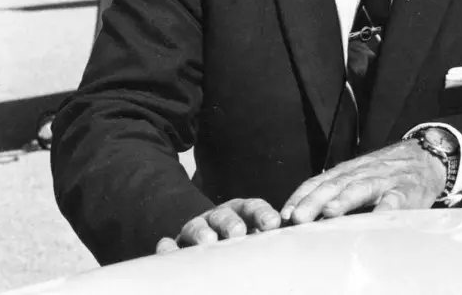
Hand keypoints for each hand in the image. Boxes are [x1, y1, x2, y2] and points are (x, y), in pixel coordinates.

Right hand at [155, 198, 280, 252]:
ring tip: (208, 242)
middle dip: (231, 222)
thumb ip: (270, 241)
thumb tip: (296, 243)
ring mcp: (195, 230)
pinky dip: (167, 247)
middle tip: (237, 233)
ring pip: (196, 227)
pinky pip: (169, 246)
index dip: (262, 214)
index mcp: (242, 213)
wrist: (211, 252)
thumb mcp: (257, 240)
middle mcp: (218, 218)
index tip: (273, 224)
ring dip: (201, 232)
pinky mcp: (176, 247)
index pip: (253, 208)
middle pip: (224, 215)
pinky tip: (166, 247)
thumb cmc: (244, 247)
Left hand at [281, 139, 447, 224]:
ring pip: (362, 187)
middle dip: (315, 201)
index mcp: (349, 171)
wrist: (427, 157)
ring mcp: (386, 180)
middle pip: (336, 184)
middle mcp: (364, 172)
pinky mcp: (407, 190)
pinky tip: (376, 219)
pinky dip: (385, 209)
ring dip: (345, 199)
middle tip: (298, 218)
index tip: (285, 214)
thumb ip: (336, 191)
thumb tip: (303, 213)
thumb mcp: (359, 175)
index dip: (301, 196)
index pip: (319, 181)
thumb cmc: (387, 173)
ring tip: (330, 212)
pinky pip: (395, 199)